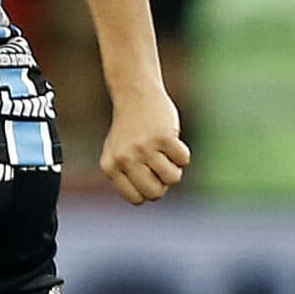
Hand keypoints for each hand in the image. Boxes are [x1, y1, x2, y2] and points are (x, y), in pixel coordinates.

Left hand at [100, 86, 190, 205]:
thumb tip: (147, 198)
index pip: (137, 199)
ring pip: (172, 178)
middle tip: (160, 166)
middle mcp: (125, 159)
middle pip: (155, 193)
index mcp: (110, 167)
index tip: (148, 176)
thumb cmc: (128, 129)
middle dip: (163, 184)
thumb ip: (127, 178)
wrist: (134, 94)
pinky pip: (183, 160)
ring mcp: (144, 148)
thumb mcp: (117, 154)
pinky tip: (172, 140)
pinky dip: (182, 154)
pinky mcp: (163, 137)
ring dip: (175, 168)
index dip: (148, 190)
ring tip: (165, 153)